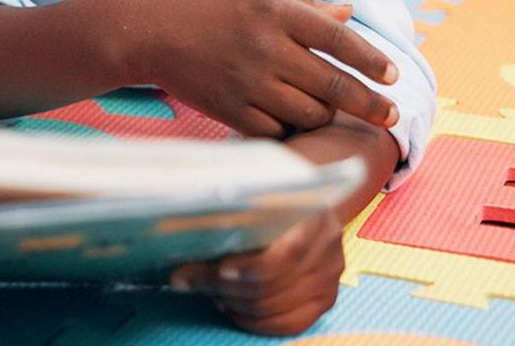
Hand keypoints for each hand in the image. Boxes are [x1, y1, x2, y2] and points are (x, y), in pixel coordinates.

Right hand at [124, 0, 400, 137]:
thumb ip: (302, 6)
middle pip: (332, 83)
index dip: (370, 59)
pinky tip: (295, 123)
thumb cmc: (203, 6)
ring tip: (331, 112)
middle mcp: (264, 47)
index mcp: (272, 12)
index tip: (393, 76)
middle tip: (392, 115)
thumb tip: (348, 13)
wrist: (147, 31)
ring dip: (326, 115)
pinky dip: (291, 129)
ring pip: (308, 112)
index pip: (336, 38)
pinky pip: (277, 130)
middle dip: (370, 103)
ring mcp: (246, 82)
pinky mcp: (229, 110)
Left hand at [170, 209, 344, 335]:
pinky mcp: (326, 298)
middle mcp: (328, 245)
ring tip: (212, 292)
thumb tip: (183, 265)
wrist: (305, 195)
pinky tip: (233, 308)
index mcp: (314, 211)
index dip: (251, 269)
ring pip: (278, 308)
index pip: (288, 253)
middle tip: (196, 282)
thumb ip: (221, 219)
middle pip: (277, 285)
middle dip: (230, 289)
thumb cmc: (269, 191)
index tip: (220, 270)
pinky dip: (256, 322)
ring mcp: (330, 275)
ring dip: (238, 305)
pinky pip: (290, 324)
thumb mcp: (248, 193)